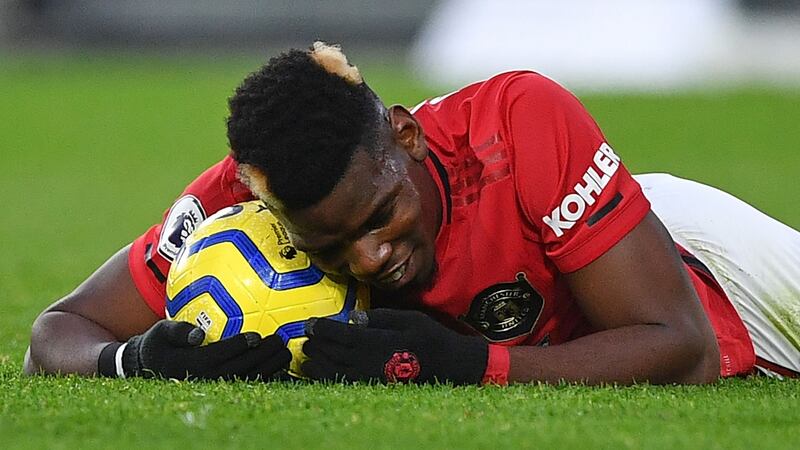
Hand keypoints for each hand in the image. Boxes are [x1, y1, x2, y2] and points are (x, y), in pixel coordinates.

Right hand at [99, 320, 290, 379]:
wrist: (152, 366)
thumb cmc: (159, 343)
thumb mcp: (161, 332)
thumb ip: (178, 330)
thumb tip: (198, 335)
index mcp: (190, 365)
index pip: (218, 356)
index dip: (238, 347)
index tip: (256, 336)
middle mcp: (205, 379)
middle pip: (239, 368)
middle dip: (262, 356)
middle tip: (280, 340)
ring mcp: (215, 385)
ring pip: (247, 378)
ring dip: (269, 366)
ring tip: (285, 351)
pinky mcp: (221, 387)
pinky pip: (248, 383)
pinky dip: (267, 375)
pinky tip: (281, 364)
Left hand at [302, 309, 487, 384]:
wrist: (448, 365)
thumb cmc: (428, 336)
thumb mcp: (407, 318)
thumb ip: (378, 318)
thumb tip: (352, 318)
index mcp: (376, 342)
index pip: (340, 335)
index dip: (322, 329)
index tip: (309, 324)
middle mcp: (369, 361)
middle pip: (333, 354)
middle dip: (317, 345)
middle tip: (306, 336)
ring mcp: (370, 377)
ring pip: (334, 371)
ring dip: (317, 364)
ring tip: (308, 357)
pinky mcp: (373, 387)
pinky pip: (344, 384)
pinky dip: (327, 379)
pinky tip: (320, 374)